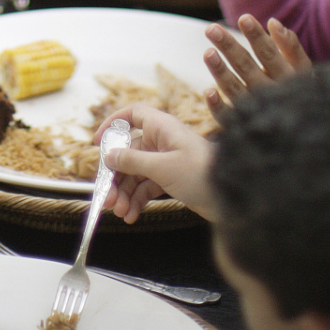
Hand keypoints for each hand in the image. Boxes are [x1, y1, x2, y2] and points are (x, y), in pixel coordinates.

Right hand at [97, 103, 216, 223]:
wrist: (233, 196)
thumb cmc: (202, 172)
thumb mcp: (163, 167)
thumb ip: (133, 160)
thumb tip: (109, 155)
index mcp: (161, 127)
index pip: (132, 115)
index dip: (113, 125)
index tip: (97, 142)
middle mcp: (162, 141)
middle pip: (128, 153)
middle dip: (115, 177)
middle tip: (107, 198)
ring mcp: (166, 161)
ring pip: (135, 174)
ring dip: (124, 193)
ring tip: (120, 212)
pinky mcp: (171, 179)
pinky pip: (146, 187)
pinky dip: (137, 200)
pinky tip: (132, 214)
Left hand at [201, 14, 310, 119]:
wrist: (306, 132)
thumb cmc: (300, 91)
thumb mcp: (302, 69)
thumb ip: (290, 45)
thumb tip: (273, 22)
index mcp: (287, 77)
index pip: (269, 53)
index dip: (256, 36)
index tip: (243, 18)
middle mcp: (271, 93)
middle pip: (246, 67)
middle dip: (229, 47)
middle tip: (211, 29)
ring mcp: (257, 111)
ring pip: (235, 90)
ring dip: (220, 72)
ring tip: (207, 53)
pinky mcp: (244, 127)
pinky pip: (229, 118)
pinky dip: (218, 107)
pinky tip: (208, 92)